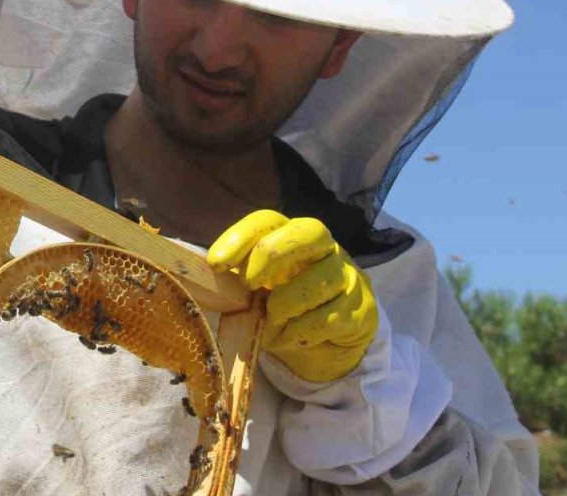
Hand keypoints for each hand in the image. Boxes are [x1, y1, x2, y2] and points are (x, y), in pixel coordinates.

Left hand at [208, 210, 377, 382]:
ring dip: (288, 303)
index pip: (268, 221)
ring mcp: (347, 276)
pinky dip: (304, 330)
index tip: (216, 264)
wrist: (327, 344)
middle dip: (273, 253)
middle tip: (249, 284)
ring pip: (324, 277)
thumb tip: (204, 285)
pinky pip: (333, 316)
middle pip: (309, 231)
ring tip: (272, 319)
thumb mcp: (256, 294)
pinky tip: (290, 337)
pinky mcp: (362, 309)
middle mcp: (324, 249)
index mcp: (291, 237)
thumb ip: (235, 285)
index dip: (241, 237)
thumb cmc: (284, 309)